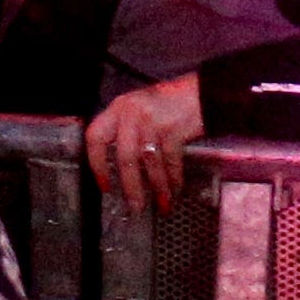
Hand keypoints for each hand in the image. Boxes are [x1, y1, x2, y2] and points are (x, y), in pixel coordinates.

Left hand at [82, 75, 206, 214]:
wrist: (203, 93)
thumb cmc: (170, 105)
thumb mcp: (140, 111)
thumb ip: (127, 132)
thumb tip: (120, 170)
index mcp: (119, 108)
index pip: (96, 137)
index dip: (97, 164)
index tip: (104, 185)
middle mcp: (131, 112)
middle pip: (125, 157)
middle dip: (131, 186)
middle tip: (135, 206)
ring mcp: (152, 119)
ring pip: (148, 162)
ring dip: (157, 187)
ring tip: (162, 203)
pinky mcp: (172, 127)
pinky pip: (169, 160)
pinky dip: (173, 178)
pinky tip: (175, 189)